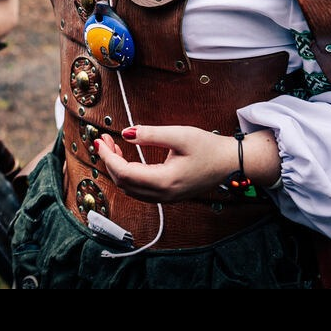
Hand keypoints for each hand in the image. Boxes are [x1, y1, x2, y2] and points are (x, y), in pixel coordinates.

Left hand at [96, 125, 230, 202]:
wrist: (231, 162)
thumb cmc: (209, 148)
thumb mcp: (180, 135)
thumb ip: (150, 134)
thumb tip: (125, 133)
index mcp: (164, 181)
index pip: (124, 173)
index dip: (108, 157)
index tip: (99, 141)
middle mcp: (163, 194)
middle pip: (123, 183)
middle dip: (109, 161)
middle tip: (103, 140)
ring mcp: (166, 197)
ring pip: (130, 189)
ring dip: (117, 169)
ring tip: (113, 147)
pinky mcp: (168, 195)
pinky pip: (140, 190)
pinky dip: (128, 175)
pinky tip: (127, 159)